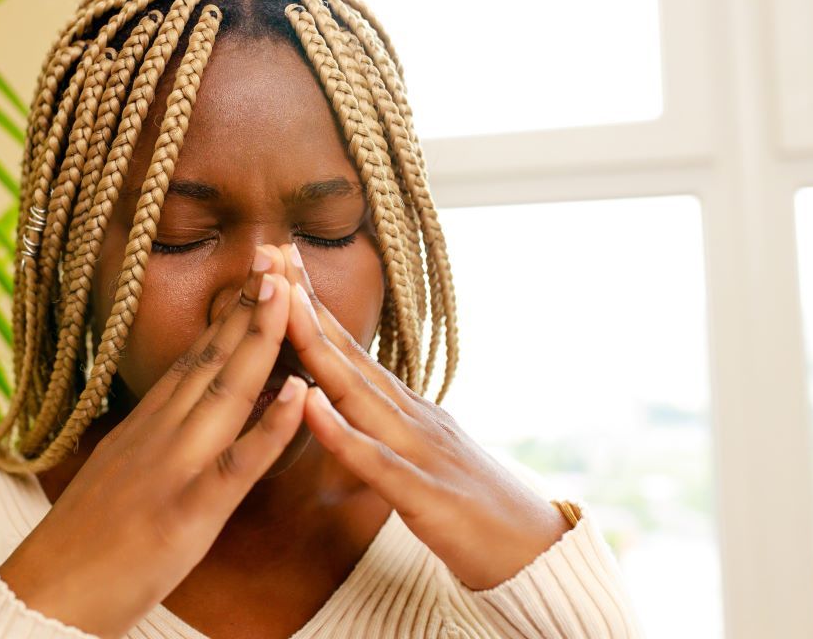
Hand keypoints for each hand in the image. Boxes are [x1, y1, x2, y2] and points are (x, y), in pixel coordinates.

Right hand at [0, 245, 308, 637]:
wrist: (47, 594)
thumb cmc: (87, 538)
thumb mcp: (120, 467)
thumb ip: (156, 433)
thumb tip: (188, 404)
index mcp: (148, 423)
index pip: (197, 355)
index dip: (230, 311)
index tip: (257, 272)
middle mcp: (161, 433)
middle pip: (212, 358)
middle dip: (249, 305)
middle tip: (278, 256)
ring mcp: (175, 468)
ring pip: (225, 393)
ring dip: (259, 341)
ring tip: (288, 295)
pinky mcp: (188, 512)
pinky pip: (236, 465)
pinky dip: (268, 428)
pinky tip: (296, 395)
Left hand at [278, 242, 570, 591]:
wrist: (541, 558)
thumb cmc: (475, 512)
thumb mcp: (423, 459)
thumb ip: (385, 429)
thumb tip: (345, 404)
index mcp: (405, 411)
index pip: (349, 350)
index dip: (312, 308)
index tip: (279, 263)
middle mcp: (412, 417)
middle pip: (348, 355)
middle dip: (306, 306)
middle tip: (271, 255)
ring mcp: (421, 452)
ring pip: (358, 394)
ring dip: (318, 349)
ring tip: (283, 307)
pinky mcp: (427, 497)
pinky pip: (375, 461)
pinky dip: (341, 432)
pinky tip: (309, 405)